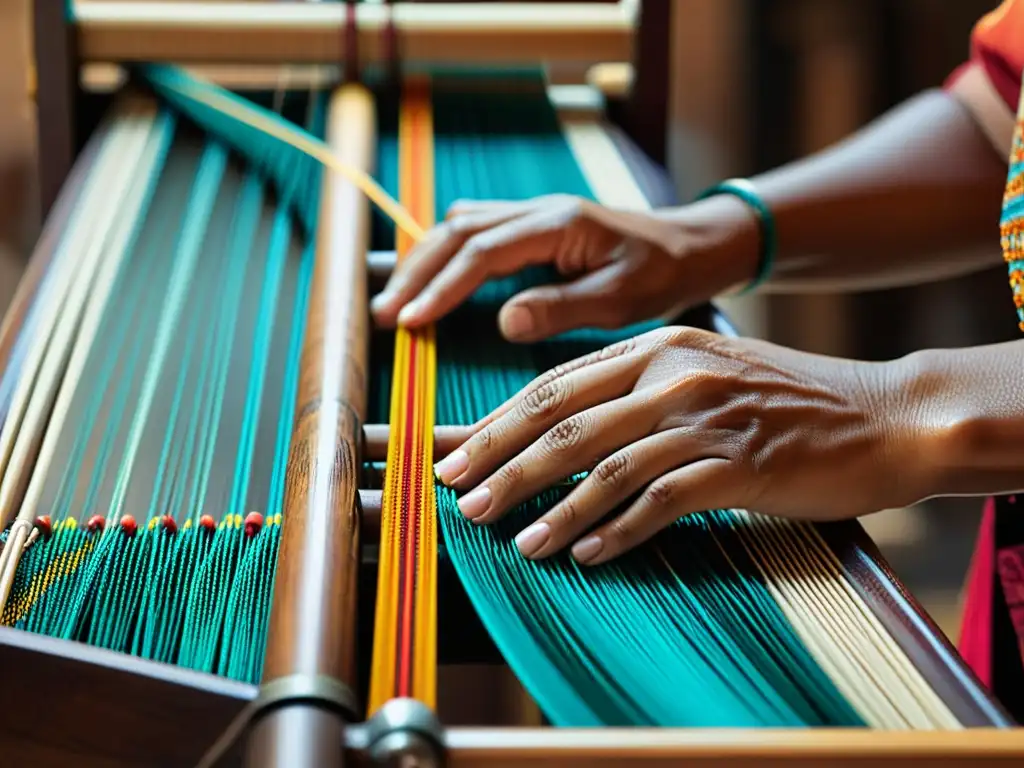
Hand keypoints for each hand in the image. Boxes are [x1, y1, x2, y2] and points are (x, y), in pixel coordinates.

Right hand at [371, 194, 758, 341]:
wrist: (692, 245)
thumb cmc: (663, 274)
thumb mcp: (620, 300)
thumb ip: (561, 308)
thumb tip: (503, 321)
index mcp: (558, 225)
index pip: (482, 253)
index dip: (440, 287)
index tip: (410, 321)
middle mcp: (539, 211)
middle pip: (458, 231)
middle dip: (417, 272)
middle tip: (385, 313)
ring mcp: (535, 214)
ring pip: (462, 225)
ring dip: (425, 259)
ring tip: (397, 298)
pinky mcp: (536, 226)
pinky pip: (478, 229)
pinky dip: (447, 252)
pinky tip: (434, 275)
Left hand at [433, 327, 925, 564]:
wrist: (883, 415)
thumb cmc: (786, 400)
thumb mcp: (706, 373)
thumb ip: (638, 390)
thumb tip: (562, 433)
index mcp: (658, 346)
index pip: (556, 386)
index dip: (497, 423)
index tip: (453, 455)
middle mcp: (675, 372)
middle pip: (566, 422)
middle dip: (503, 463)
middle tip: (460, 499)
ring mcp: (708, 416)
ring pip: (607, 465)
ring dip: (555, 508)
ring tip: (518, 542)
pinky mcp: (742, 462)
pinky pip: (663, 501)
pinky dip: (619, 530)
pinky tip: (589, 554)